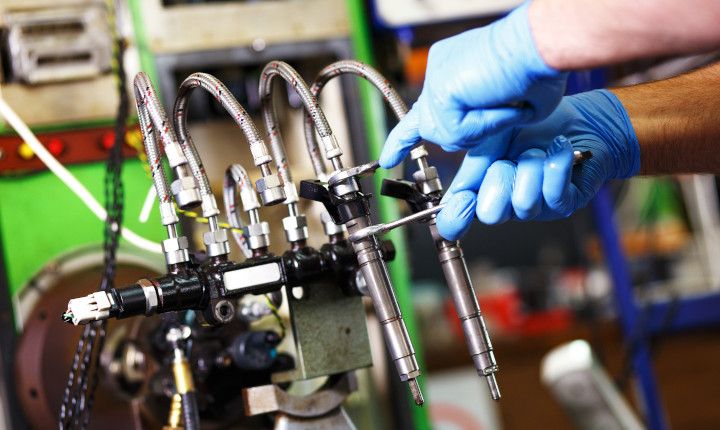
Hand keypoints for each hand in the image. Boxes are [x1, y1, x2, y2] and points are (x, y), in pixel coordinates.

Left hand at [380, 1, 567, 168]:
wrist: (542, 44)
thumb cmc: (537, 69)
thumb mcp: (506, 106)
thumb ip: (480, 123)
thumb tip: (468, 139)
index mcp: (451, 71)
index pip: (420, 110)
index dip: (403, 138)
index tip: (389, 157)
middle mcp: (438, 70)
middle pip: (434, 129)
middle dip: (467, 132)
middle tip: (497, 106)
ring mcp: (436, 77)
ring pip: (446, 136)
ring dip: (482, 128)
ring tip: (504, 99)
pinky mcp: (440, 90)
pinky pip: (458, 132)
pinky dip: (485, 124)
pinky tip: (499, 100)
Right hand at [436, 90, 641, 239]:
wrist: (577, 118)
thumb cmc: (534, 127)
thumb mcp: (491, 142)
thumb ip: (470, 170)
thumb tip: (449, 200)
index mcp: (481, 189)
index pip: (457, 220)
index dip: (456, 217)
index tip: (462, 201)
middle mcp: (506, 202)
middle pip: (491, 214)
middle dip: (501, 179)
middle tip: (511, 159)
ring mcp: (535, 206)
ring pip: (524, 204)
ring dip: (532, 167)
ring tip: (539, 150)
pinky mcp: (564, 203)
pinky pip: (553, 195)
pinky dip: (556, 165)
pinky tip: (558, 148)